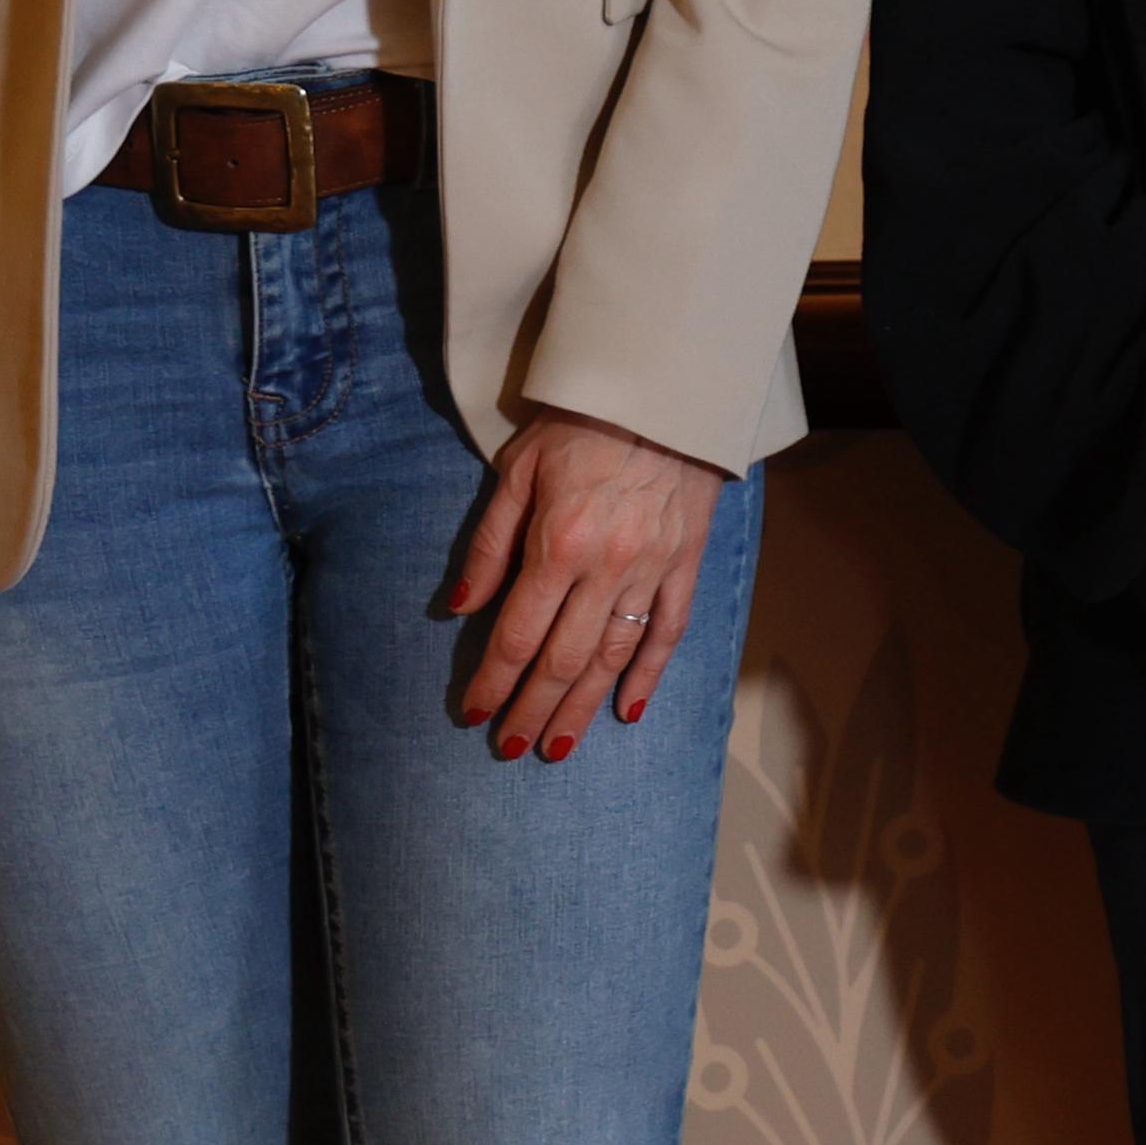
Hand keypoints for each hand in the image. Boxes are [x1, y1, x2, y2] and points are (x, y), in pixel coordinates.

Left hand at [446, 406, 728, 762]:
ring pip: (613, 655)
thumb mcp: (518, 471)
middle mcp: (607, 567)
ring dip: (583, 706)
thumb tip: (460, 609)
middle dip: (534, 709)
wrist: (666, 395)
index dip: (494, 681)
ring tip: (559, 747)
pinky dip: (649, 673)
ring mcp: (652, 569)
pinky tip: (628, 708)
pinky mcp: (684, 563)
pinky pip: (669, 630)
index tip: (474, 714)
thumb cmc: (582, 427)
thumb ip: (489, 544)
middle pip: (564, 658)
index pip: (519, 634)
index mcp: (558, 543)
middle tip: (511, 749)